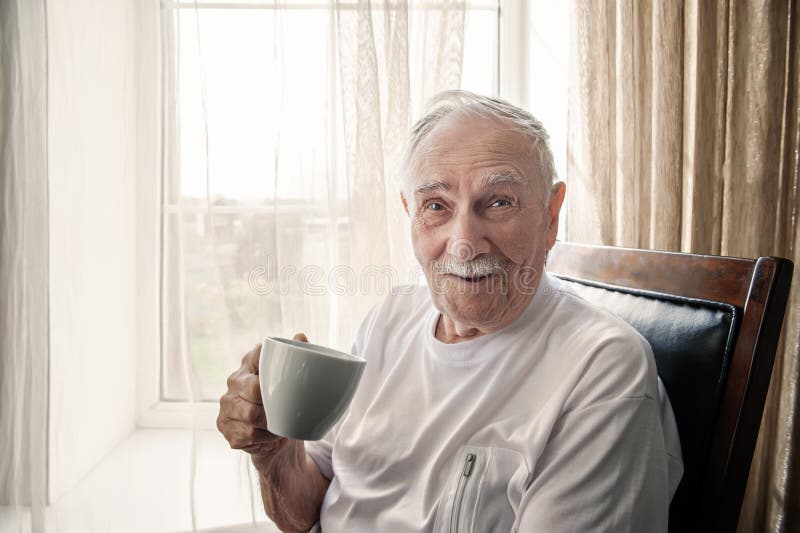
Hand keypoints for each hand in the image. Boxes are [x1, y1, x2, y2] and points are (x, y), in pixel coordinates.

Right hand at [217, 333, 308, 462]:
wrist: (275, 439)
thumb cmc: (282, 405)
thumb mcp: (291, 382)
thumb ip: (297, 357)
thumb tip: (300, 335)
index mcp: (250, 365)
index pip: (256, 355)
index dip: (265, 359)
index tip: (280, 368)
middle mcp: (234, 382)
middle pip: (253, 389)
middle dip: (271, 401)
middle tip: (284, 408)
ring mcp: (227, 405)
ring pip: (251, 414)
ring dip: (270, 422)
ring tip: (279, 423)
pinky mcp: (225, 426)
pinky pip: (248, 433)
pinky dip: (264, 437)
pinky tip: (269, 435)